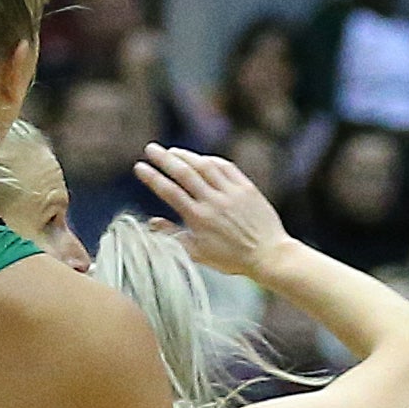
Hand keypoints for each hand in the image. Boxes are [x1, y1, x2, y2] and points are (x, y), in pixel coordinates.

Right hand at [133, 145, 288, 277]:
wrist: (269, 255)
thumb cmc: (232, 258)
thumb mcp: (198, 253)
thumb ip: (173, 236)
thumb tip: (151, 222)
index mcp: (198, 218)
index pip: (169, 192)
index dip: (152, 177)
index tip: (139, 167)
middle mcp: (213, 202)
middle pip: (184, 173)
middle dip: (164, 158)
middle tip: (150, 149)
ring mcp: (231, 193)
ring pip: (204, 166)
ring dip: (186, 155)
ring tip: (172, 150)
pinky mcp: (247, 188)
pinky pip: (226, 167)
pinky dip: (212, 160)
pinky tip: (202, 159)